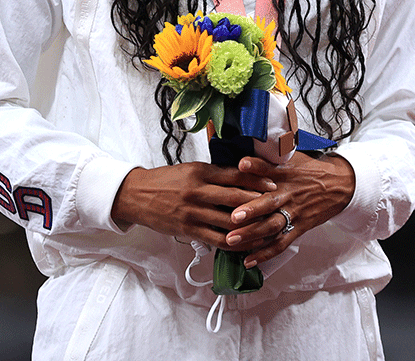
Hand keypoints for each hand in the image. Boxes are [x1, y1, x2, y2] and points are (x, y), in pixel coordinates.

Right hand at [111, 162, 277, 250]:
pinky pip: (216, 239)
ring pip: (229, 222)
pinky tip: (246, 246)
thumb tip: (242, 176)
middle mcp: (198, 191)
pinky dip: (233, 244)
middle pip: (236, 199)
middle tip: (277, 207)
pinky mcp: (188, 230)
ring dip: (251, 227)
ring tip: (268, 230)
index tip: (273, 185)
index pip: (235, 175)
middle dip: (259, 204)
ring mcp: (193, 212)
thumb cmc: (166, 180)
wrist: (137, 195)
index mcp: (200, 172)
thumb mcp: (190, 169)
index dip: (256, 181)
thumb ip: (214, 174)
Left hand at [223, 152, 354, 267]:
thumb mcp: (293, 157)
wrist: (339, 186)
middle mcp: (288, 193)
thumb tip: (241, 152)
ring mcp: (293, 212)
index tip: (241, 165)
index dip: (256, 166)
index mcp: (285, 173)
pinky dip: (264, 253)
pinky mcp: (298, 228)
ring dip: (251, 234)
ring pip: (271, 226)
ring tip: (231, 240)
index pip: (269, 167)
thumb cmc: (310, 170)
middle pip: (269, 202)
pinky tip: (248, 260)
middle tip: (233, 216)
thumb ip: (268, 156)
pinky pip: (280, 243)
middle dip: (250, 210)